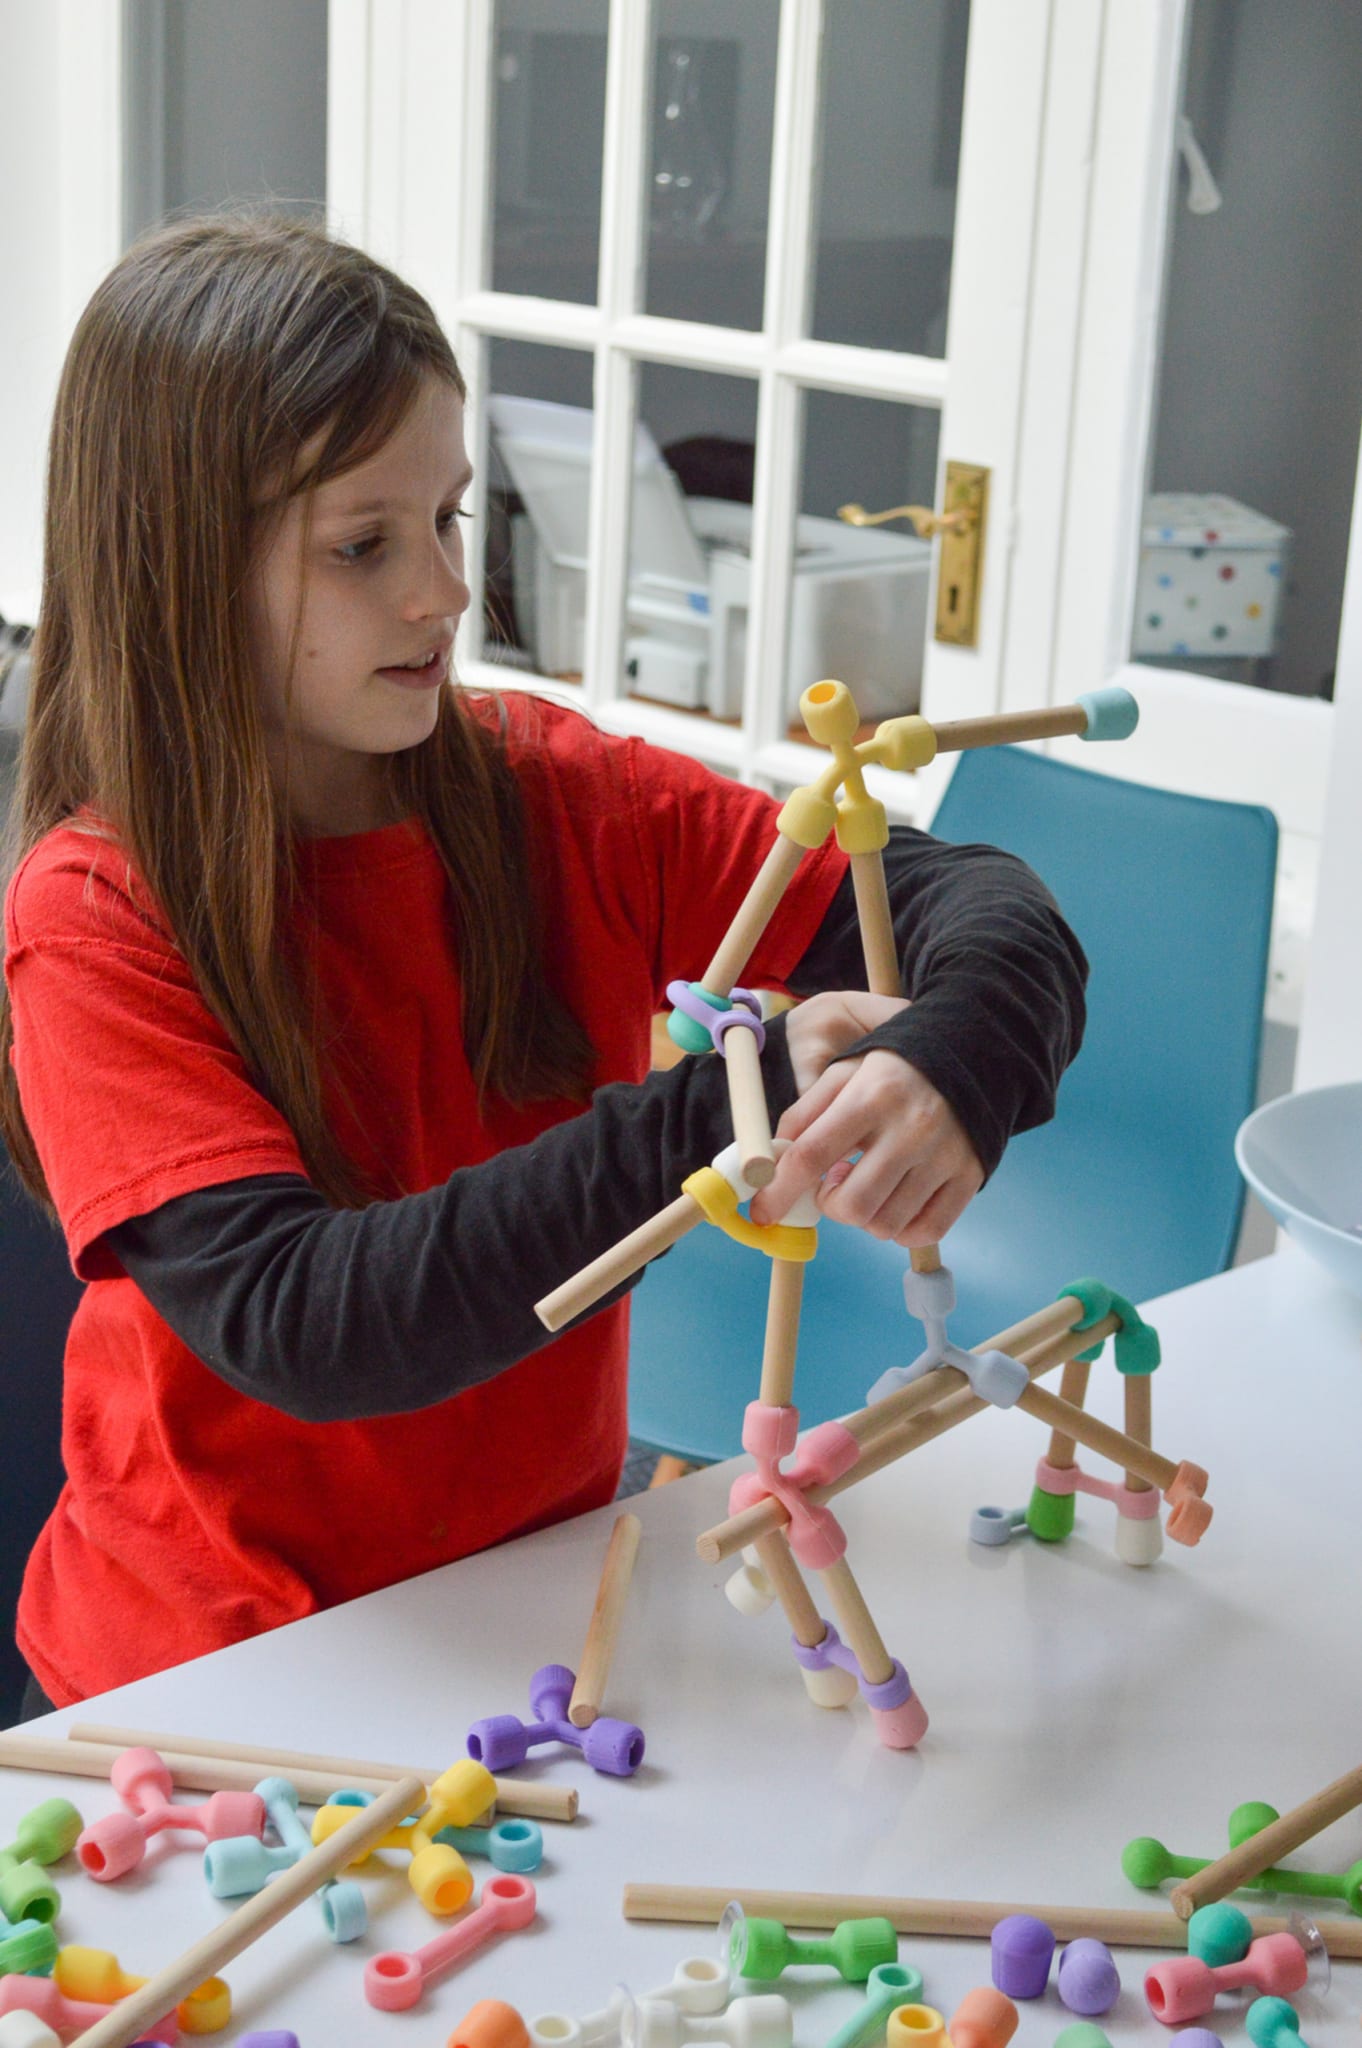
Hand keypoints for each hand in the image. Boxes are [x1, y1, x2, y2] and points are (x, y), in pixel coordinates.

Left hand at [752, 992, 983, 1246]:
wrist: (972, 1055)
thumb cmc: (894, 1068)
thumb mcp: (844, 1072)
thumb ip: (804, 1114)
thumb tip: (774, 1162)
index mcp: (870, 1096)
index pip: (812, 1155)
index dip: (780, 1191)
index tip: (763, 1212)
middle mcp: (910, 1129)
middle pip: (851, 1205)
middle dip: (830, 1205)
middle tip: (835, 1183)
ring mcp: (944, 1157)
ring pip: (885, 1225)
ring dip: (865, 1216)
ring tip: (869, 1183)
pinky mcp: (969, 1176)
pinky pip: (925, 1231)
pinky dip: (901, 1230)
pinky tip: (895, 1201)